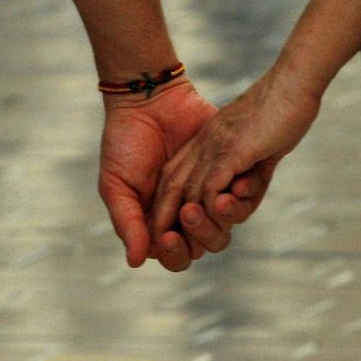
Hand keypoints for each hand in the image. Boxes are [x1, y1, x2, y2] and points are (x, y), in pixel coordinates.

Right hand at [99, 79, 260, 270]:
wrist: (150, 98)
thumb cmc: (126, 142)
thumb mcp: (116, 184)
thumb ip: (127, 223)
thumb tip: (136, 261)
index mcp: (157, 222)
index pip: (174, 256)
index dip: (174, 253)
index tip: (169, 235)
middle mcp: (185, 214)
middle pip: (203, 247)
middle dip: (200, 235)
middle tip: (189, 211)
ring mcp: (209, 195)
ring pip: (226, 227)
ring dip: (222, 219)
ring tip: (216, 200)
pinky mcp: (230, 173)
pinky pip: (244, 197)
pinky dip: (242, 197)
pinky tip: (236, 185)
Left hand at [148, 67, 322, 256]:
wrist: (293, 82)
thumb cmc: (282, 111)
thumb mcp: (258, 144)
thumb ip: (248, 168)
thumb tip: (243, 189)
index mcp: (206, 141)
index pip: (176, 175)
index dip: (168, 203)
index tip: (167, 228)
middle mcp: (204, 143)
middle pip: (173, 184)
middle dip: (164, 216)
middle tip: (163, 242)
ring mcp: (216, 145)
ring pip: (190, 190)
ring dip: (188, 218)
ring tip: (183, 237)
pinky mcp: (233, 148)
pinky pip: (212, 184)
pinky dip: (210, 205)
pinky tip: (211, 218)